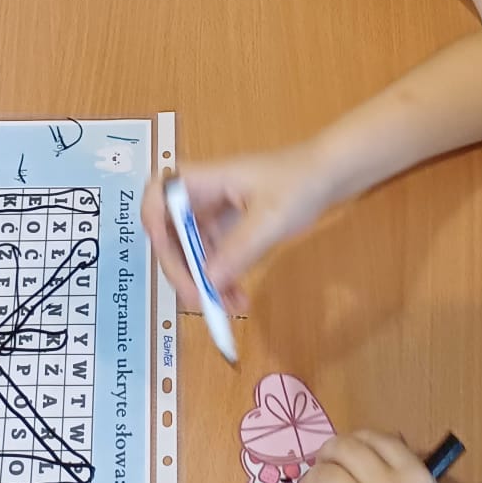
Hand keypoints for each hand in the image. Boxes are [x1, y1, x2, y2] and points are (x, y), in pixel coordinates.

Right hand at [140, 142, 322, 308]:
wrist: (328, 175)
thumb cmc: (299, 183)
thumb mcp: (271, 218)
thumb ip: (239, 248)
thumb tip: (208, 280)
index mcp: (205, 179)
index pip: (159, 195)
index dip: (153, 226)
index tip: (171, 260)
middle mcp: (202, 195)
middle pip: (169, 233)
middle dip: (181, 270)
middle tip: (200, 300)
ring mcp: (213, 213)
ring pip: (190, 252)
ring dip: (203, 282)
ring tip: (228, 307)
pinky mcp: (227, 229)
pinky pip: (212, 259)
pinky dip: (219, 280)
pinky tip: (237, 298)